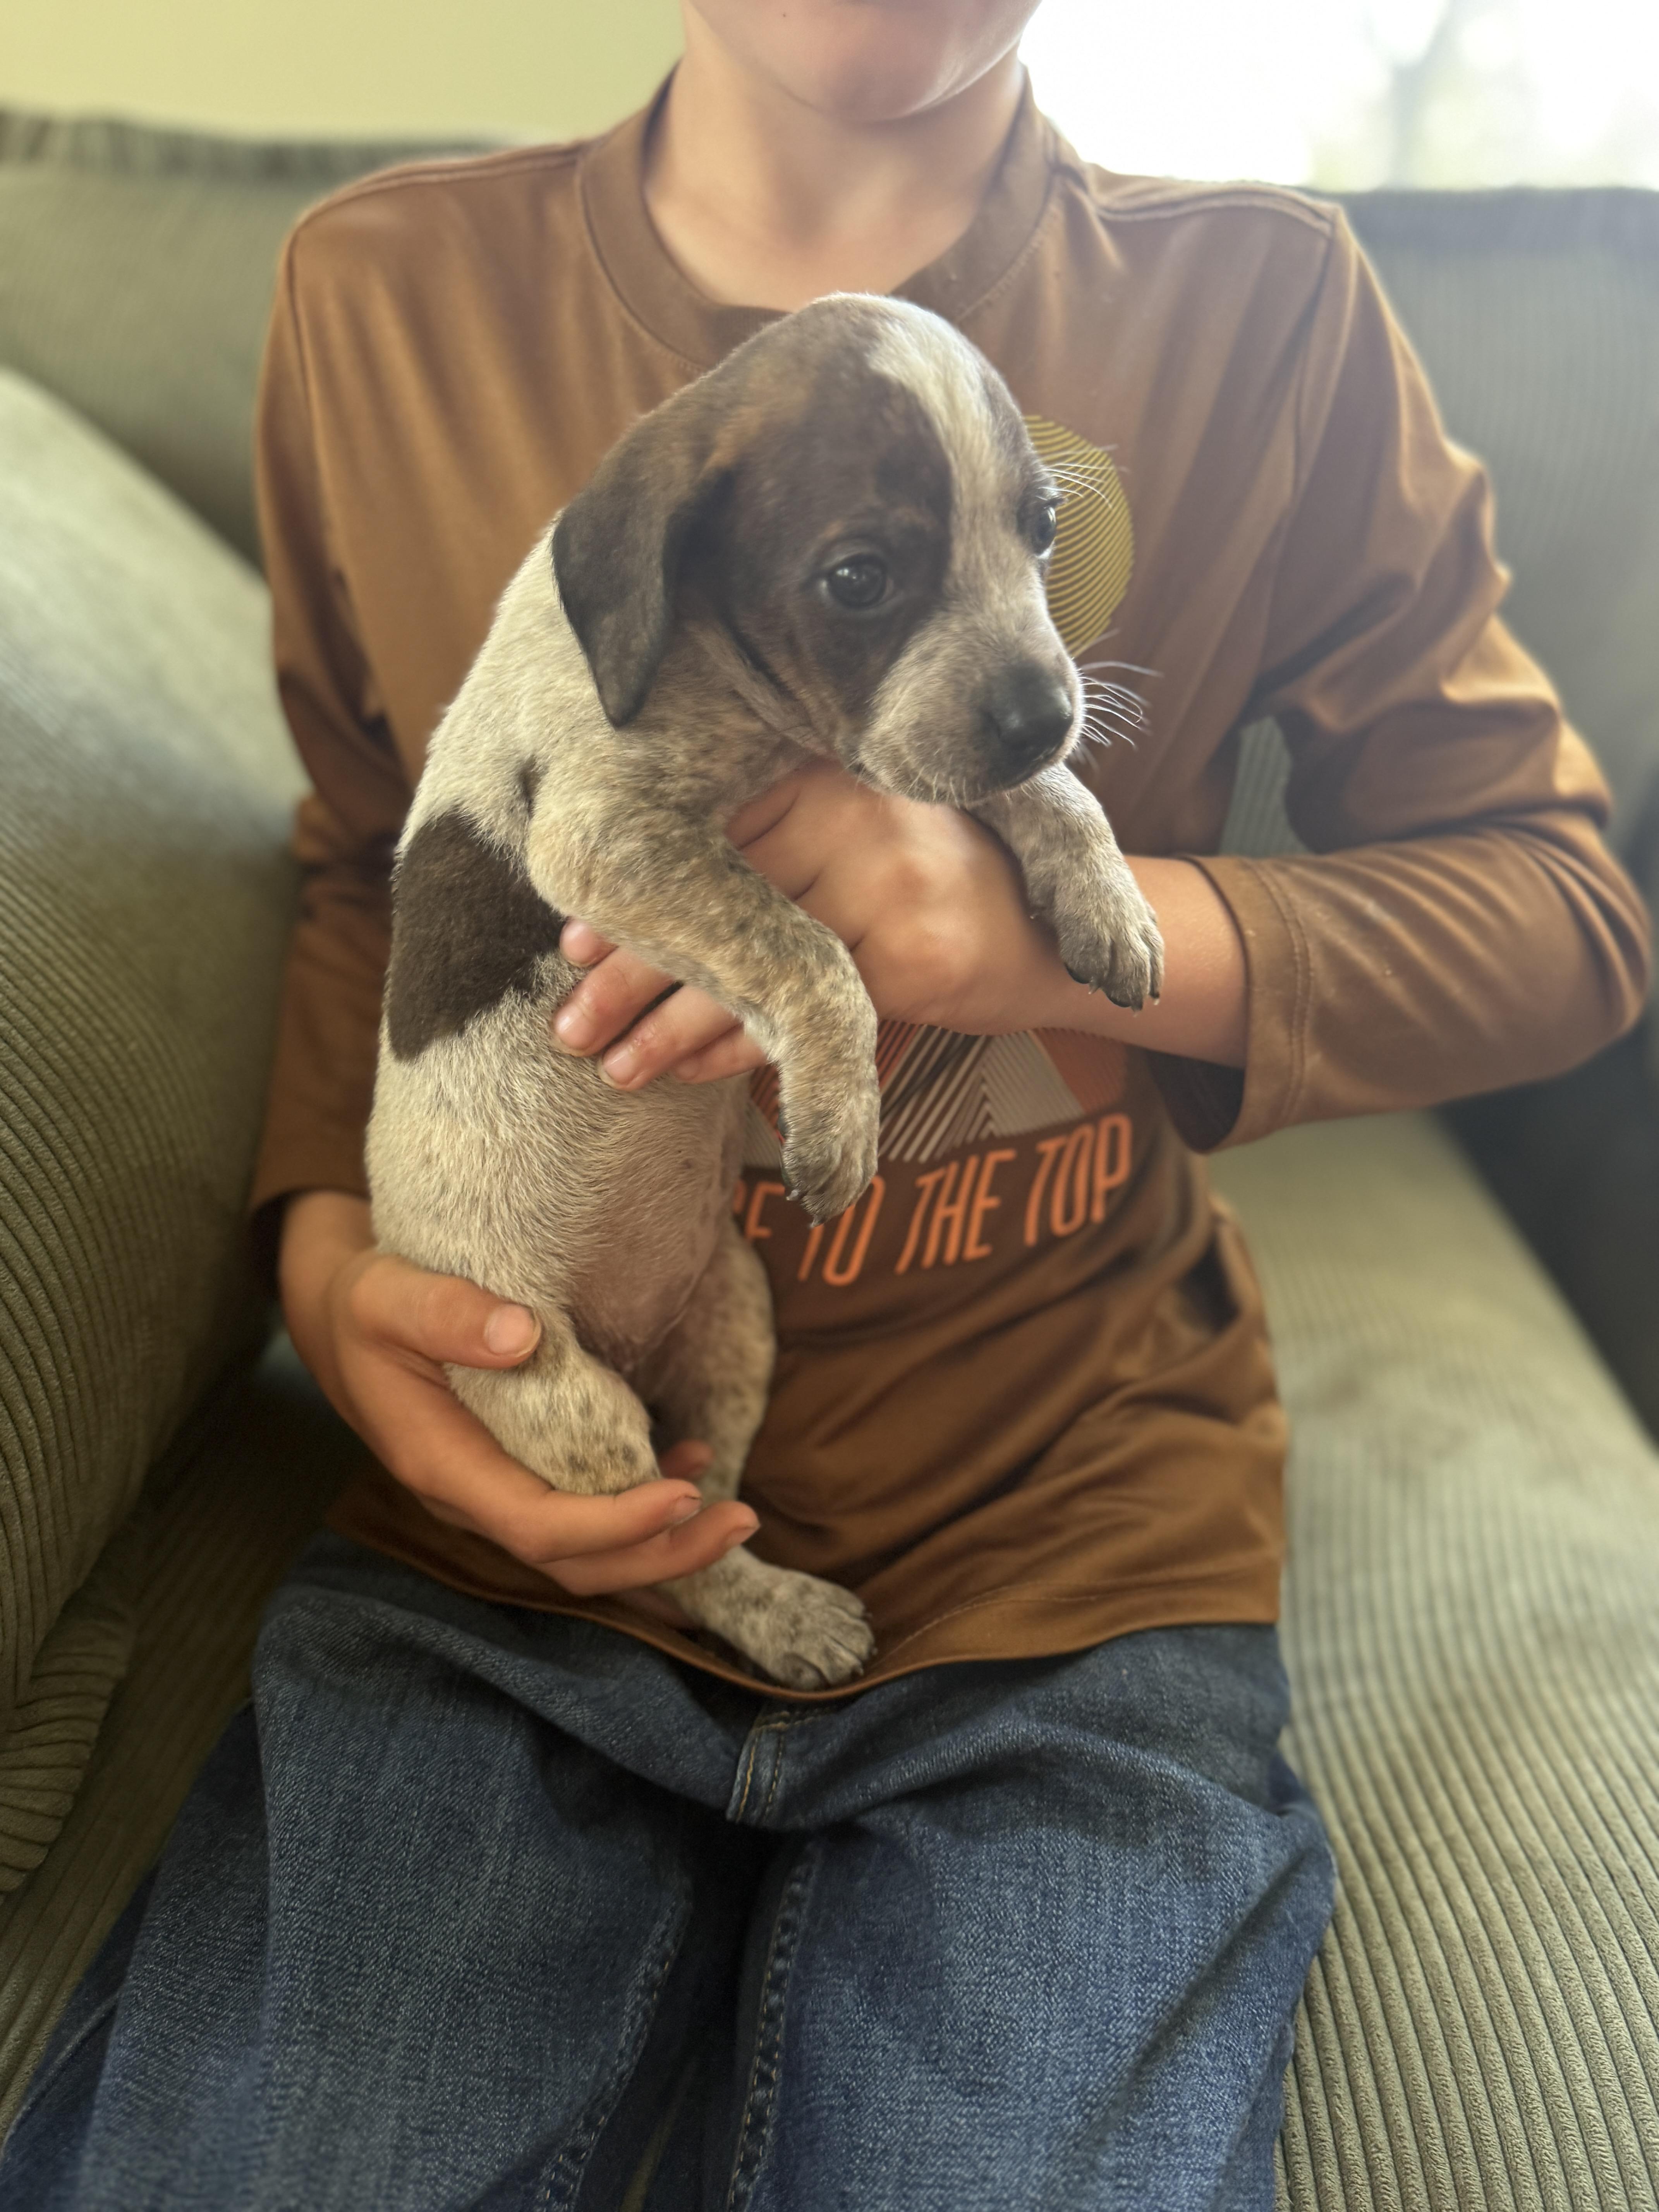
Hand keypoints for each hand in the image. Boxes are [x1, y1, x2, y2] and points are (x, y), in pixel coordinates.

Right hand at [279, 1191, 756, 1595]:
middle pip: (574, 1562)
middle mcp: (473, 1496)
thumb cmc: (368, 1307)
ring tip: (736, 1512)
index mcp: (442, 1464)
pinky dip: (642, 1506)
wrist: (343, 1321)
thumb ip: (442, 1313)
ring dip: (662, 1543)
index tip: (683, 1496)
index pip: (537, 1524)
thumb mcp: (386, 1296)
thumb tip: (518, 1335)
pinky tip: (689, 1464)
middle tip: (741, 1521)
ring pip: (586, 1550)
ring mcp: (496, 1491)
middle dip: (660, 1555)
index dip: (613, 1524)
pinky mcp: (517, 1473)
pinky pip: (585, 1512)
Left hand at [551, 758, 1076, 1087]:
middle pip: (719, 903)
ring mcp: (890, 883)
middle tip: (566, 1020)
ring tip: (608, 1065)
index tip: (569, 942)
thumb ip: (763, 846)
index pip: (708, 836)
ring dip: (669, 1027)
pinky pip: (803, 1015)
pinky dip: (741, 1052)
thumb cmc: (921, 887)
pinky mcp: (913, 955)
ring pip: (753, 968)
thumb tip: (623, 896)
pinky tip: (685, 1076)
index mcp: (826, 775)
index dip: (635, 896)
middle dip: (632, 971)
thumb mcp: (840, 838)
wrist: (1044, 934)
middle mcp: (856, 815)